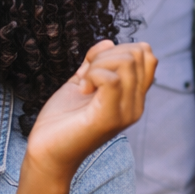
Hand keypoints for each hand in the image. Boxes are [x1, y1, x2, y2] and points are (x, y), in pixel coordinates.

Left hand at [25, 40, 156, 178]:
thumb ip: (95, 62)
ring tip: (85, 84)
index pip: (148, 57)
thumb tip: (108, 41)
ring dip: (99, 64)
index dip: (120, 49)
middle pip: (138, 54)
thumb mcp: (81, 82)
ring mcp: (125, 113)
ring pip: (127, 62)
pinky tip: (83, 89)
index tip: (96, 67)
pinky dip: (93, 75)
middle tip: (87, 76)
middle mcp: (135, 106)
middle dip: (107, 54)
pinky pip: (112, 79)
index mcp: (132, 97)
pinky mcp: (109, 118)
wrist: (47, 152)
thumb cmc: (62, 121)